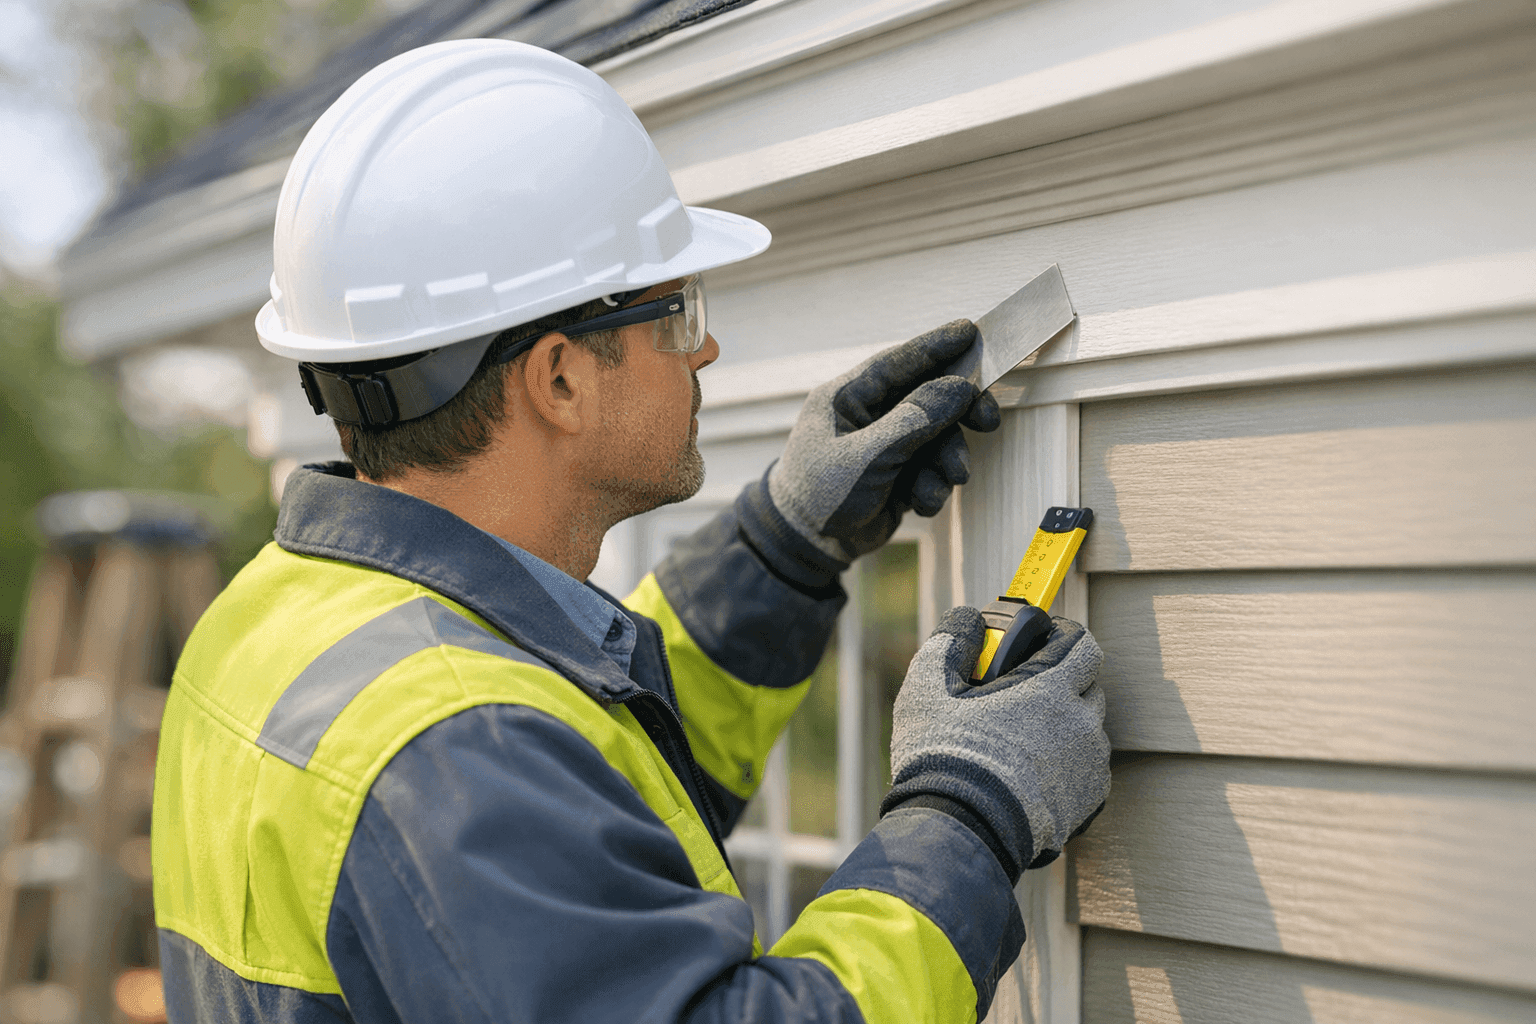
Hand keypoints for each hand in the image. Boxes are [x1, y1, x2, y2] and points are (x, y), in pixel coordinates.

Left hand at [767, 321, 1000, 562]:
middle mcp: (868, 415)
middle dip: (959, 411)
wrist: (809, 547)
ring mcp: (885, 445)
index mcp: (847, 397)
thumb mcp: (868, 455)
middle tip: (988, 420)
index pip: (898, 361)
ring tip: (946, 479)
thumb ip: (914, 419)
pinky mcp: (898, 474)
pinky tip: (920, 502)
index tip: (971, 331)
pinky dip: (932, 486)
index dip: (936, 346)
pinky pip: (931, 469)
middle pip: (928, 396)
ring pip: (936, 437)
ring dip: (946, 460)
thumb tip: (958, 387)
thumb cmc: (821, 495)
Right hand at [885, 607, 1109, 875]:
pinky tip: (1030, 774)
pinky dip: (1067, 766)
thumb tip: (966, 620)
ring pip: (1088, 731)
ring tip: (1022, 741)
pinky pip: (1087, 771)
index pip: (1082, 644)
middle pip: (1089, 686)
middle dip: (1063, 682)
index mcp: (1050, 687)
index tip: (1043, 640)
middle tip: (1024, 693)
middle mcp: (1081, 722)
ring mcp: (1089, 765)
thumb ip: (950, 642)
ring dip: (1065, 727)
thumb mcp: (928, 688)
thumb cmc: (945, 756)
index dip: (1064, 636)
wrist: (962, 827)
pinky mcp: (1089, 801)